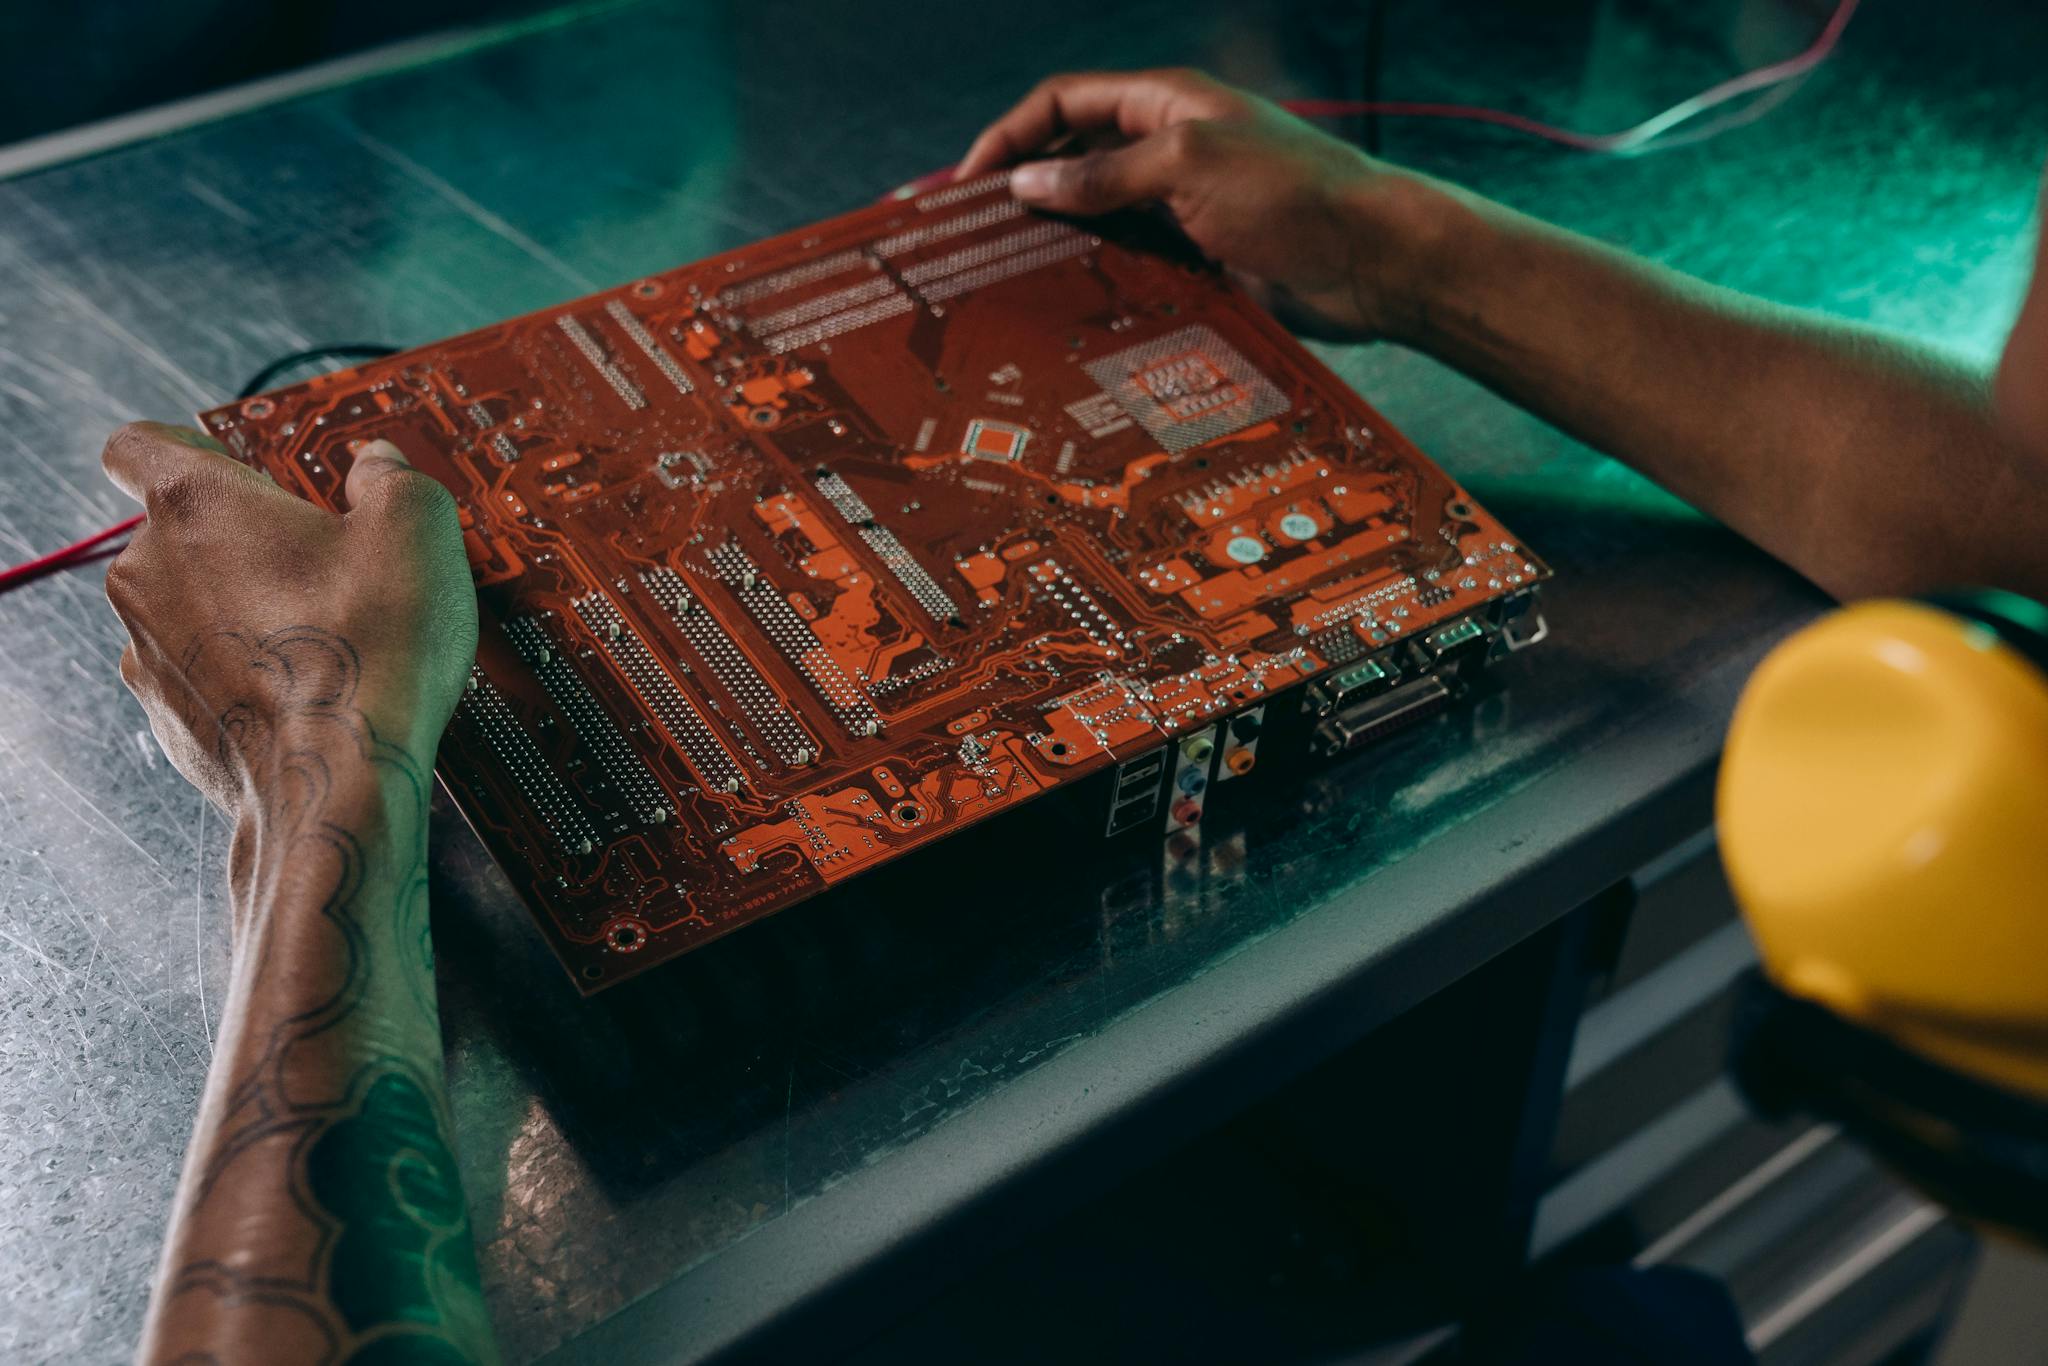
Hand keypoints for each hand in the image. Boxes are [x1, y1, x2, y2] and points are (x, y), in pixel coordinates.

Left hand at [102, 423, 476, 820]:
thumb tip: (381, 468)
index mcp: (196, 504)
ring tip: (328, 633)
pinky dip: (243, 671)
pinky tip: (309, 686)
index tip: (237, 464)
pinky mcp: (167, 715)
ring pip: (189, 606)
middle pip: (180, 530)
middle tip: (324, 561)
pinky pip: (200, 671)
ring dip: (244, 608)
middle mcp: (150, 572)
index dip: (189, 446)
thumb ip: (391, 477)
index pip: (140, 443)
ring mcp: (149, 650)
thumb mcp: (415, 527)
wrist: (338, 782)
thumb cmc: (366, 652)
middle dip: (245, 539)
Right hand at [958, 68, 1451, 340]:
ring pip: (1096, 217)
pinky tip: (1063, 304)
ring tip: (1001, 276)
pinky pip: (1129, 263)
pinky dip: (1094, 277)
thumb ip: (1104, 174)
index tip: (966, 184)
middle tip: (967, 236)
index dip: (1010, 136)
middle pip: (1072, 160)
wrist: (1373, 262)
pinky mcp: (1198, 258)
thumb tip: (1027, 183)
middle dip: (1019, 189)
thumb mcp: (1188, 167)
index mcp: (1165, 103)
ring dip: (1053, 240)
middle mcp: (1169, 148)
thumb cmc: (1294, 195)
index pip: (1064, 103)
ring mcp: (1182, 206)